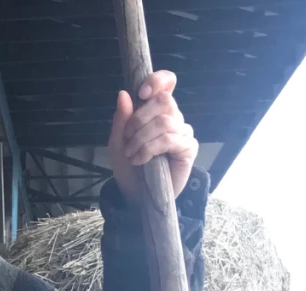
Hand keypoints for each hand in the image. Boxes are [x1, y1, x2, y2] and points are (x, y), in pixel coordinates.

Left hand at [108, 70, 198, 202]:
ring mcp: (182, 132)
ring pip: (164, 122)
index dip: (158, 80)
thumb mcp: (117, 142)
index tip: (142, 93)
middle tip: (127, 137)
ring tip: (131, 154)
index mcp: (156, 110)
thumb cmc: (128, 166)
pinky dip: (149, 149)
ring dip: (141, 139)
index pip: (167, 83)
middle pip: (164, 101)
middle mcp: (172, 117)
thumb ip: (121, 119)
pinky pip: (169, 140)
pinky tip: (141, 160)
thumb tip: (124, 94)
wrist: (135, 194)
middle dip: (139, 118)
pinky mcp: (188, 148)